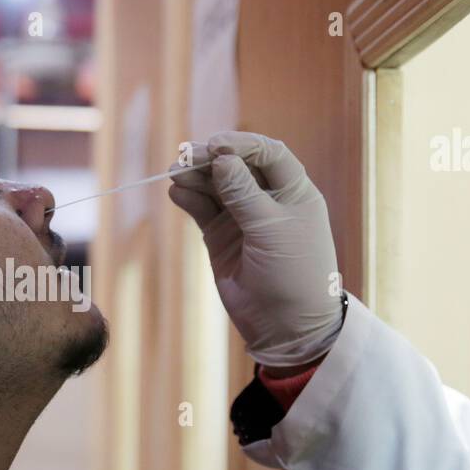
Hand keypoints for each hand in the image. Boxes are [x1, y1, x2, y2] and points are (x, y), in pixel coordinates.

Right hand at [168, 131, 343, 366]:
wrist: (285, 325)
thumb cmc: (293, 273)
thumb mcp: (272, 228)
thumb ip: (244, 193)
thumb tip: (221, 159)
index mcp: (293, 191)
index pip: (268, 153)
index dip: (242, 144)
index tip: (216, 145)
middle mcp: (268, 200)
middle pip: (236, 166)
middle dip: (210, 159)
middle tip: (185, 158)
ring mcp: (242, 218)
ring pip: (215, 186)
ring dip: (196, 177)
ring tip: (175, 175)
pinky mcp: (221, 237)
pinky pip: (202, 209)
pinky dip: (189, 199)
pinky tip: (177, 193)